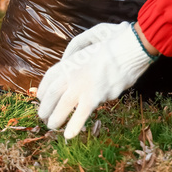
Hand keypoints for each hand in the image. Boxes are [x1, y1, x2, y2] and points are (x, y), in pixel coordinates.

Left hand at [37, 21, 154, 138]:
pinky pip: (81, 114)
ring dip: (55, 119)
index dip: (44, 89)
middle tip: (43, 116)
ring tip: (52, 126)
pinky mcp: (95, 97)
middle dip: (45, 107)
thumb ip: (76, 47)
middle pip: (52, 94)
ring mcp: (82, 86)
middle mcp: (72, 74)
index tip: (42, 97)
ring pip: (62, 107)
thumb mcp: (90, 37)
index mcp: (70, 60)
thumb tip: (69, 59)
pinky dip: (74, 125)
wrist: (129, 48)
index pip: (50, 78)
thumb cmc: (113, 40)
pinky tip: (68, 135)